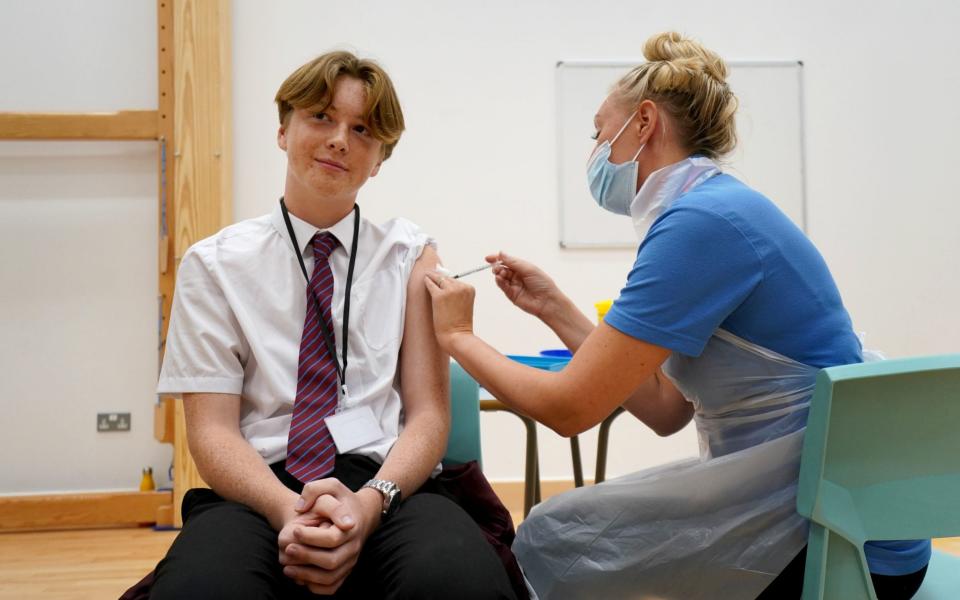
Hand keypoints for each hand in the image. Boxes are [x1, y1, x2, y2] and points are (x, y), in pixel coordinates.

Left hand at [278, 478, 381, 594]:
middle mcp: (354, 547)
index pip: (332, 538)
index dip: (310, 537)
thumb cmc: (341, 500)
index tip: (294, 530)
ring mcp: (351, 561)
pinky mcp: (346, 571)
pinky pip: (332, 587)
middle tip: (287, 549)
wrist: (361, 514)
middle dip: (305, 557)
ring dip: (306, 575)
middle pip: (331, 561)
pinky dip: (314, 587)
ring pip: (330, 577)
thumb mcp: (331, 486)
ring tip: (287, 568)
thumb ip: (313, 489)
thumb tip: (300, 508)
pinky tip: (299, 577)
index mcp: (351, 527)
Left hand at [424, 270, 475, 350]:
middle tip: (431, 274)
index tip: (440, 277)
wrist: (457, 336)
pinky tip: (424, 280)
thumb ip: (457, 293)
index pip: (456, 280)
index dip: (446, 281)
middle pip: (446, 278)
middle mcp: (461, 287)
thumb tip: (444, 282)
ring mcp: (450, 290)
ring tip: (427, 275)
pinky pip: (430, 284)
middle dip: (439, 278)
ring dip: (432, 277)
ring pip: (438, 279)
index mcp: (469, 288)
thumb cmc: (459, 324)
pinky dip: (427, 282)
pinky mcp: (439, 296)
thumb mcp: (464, 304)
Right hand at [486, 252, 560, 319]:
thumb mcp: (528, 268)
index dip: (497, 258)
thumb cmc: (543, 283)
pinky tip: (499, 279)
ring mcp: (514, 285)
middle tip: (496, 267)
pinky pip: (503, 286)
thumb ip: (513, 262)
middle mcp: (517, 276)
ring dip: (498, 274)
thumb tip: (501, 253)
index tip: (488, 258)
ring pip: (501, 277)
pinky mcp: (512, 294)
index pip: (507, 261)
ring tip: (500, 273)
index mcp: (523, 267)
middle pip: (502, 269)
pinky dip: (499, 282)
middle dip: (497, 267)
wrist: (547, 301)